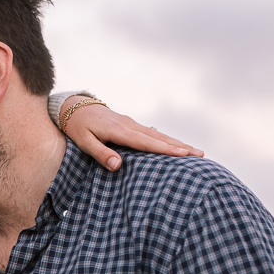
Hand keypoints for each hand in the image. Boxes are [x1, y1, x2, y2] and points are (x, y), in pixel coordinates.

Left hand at [61, 98, 203, 171]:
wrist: (73, 107)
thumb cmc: (77, 127)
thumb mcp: (83, 141)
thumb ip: (101, 153)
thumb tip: (118, 166)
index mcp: (119, 131)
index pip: (147, 142)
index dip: (166, 149)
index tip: (184, 154)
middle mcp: (129, 125)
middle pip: (159, 137)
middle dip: (180, 146)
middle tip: (200, 154)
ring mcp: (131, 124)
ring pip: (158, 134)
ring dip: (177, 143)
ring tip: (195, 151)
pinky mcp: (130, 125)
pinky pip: (152, 134)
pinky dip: (166, 140)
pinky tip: (175, 146)